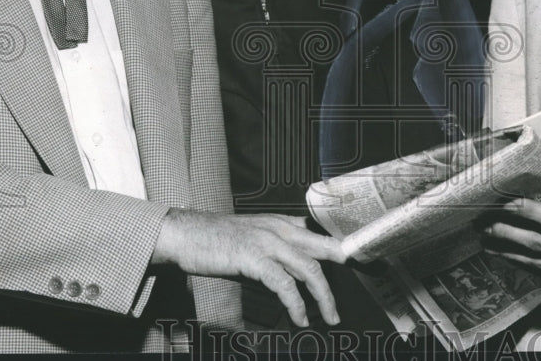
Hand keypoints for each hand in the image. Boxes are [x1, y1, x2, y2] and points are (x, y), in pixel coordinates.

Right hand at [152, 209, 345, 326]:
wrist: (185, 234)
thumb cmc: (216, 238)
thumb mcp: (253, 235)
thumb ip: (276, 244)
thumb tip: (298, 260)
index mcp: (280, 222)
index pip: (318, 233)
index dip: (338, 248)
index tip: (354, 263)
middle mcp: (278, 228)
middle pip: (320, 250)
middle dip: (342, 273)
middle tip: (355, 290)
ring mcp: (267, 241)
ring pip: (308, 268)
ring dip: (323, 296)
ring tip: (330, 316)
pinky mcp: (253, 257)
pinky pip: (283, 283)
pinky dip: (296, 303)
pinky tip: (300, 317)